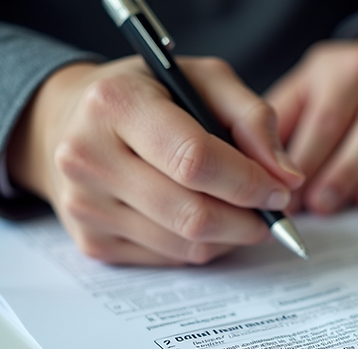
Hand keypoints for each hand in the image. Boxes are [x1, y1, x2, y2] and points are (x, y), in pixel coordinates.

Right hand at [7, 56, 303, 265]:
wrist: (70, 120)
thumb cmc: (151, 95)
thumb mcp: (205, 80)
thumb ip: (254, 118)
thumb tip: (287, 177)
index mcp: (115, 103)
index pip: (194, 160)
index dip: (248, 182)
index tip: (280, 191)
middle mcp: (88, 156)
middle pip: (191, 214)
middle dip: (248, 220)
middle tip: (271, 212)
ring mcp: (84, 206)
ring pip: (185, 246)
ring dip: (230, 238)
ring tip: (244, 215)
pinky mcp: (91, 242)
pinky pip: (168, 259)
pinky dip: (201, 247)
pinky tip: (207, 221)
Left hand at [265, 31, 357, 213]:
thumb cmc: (339, 90)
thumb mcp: (304, 90)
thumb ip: (280, 125)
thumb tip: (258, 170)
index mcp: (346, 68)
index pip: (323, 119)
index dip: (300, 160)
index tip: (279, 191)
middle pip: (356, 131)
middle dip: (328, 174)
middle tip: (306, 206)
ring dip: (354, 179)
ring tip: (328, 206)